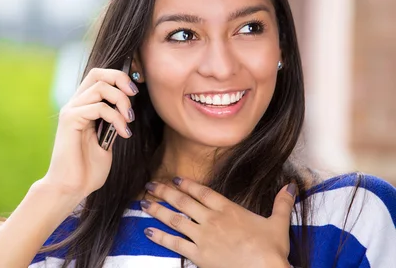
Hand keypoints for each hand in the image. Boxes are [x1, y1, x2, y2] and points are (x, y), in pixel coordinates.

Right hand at [42, 68, 136, 198]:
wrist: (71, 189)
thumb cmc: (88, 169)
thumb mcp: (108, 141)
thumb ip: (113, 122)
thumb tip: (128, 108)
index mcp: (84, 106)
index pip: (99, 76)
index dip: (119, 77)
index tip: (136, 91)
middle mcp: (75, 104)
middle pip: (97, 73)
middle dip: (121, 79)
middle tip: (134, 95)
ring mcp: (71, 110)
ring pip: (100, 87)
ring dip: (121, 101)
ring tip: (129, 121)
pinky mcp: (69, 119)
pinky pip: (97, 107)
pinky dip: (116, 118)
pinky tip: (123, 134)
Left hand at [140, 178, 294, 267]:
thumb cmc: (272, 249)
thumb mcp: (278, 223)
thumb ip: (281, 203)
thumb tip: (291, 186)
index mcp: (228, 209)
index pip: (203, 192)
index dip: (187, 185)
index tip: (176, 179)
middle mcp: (212, 219)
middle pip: (183, 201)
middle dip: (164, 192)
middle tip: (150, 185)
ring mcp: (203, 236)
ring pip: (175, 219)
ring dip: (157, 210)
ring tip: (142, 203)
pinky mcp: (199, 255)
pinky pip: (175, 243)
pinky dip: (160, 237)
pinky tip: (148, 231)